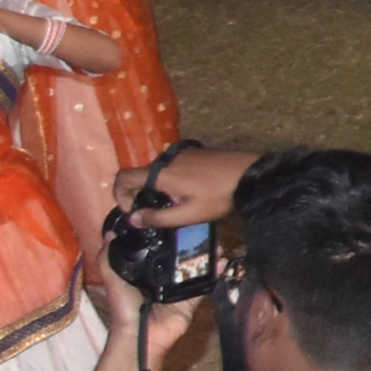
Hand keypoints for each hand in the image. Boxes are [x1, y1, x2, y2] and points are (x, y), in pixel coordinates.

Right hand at [121, 145, 253, 226]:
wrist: (251, 174)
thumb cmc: (219, 196)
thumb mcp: (188, 214)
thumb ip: (158, 217)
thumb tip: (132, 218)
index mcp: (162, 173)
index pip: (124, 177)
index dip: (119, 195)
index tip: (132, 211)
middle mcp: (167, 159)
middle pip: (141, 175)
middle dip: (141, 195)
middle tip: (156, 213)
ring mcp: (182, 153)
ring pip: (158, 172)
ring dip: (159, 189)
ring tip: (177, 205)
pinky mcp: (194, 152)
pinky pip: (172, 166)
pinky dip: (171, 180)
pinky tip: (190, 193)